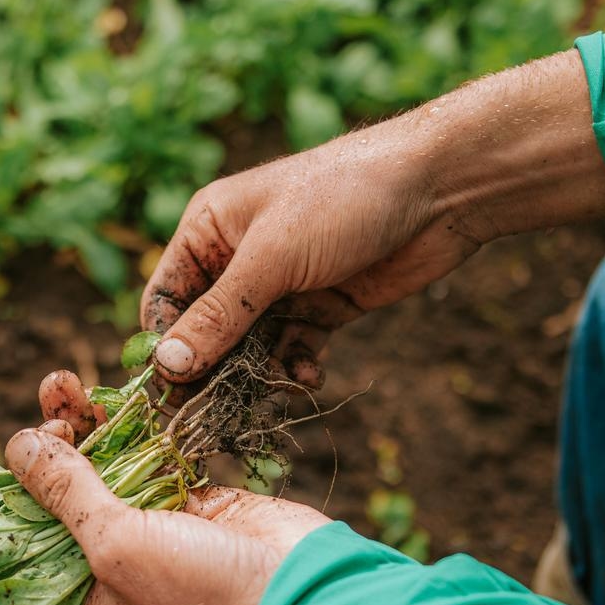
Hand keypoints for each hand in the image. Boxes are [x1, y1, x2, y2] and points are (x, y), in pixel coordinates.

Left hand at [17, 371, 329, 604]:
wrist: (301, 596)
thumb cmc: (199, 594)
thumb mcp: (116, 544)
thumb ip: (67, 492)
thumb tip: (18, 444)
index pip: (29, 543)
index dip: (17, 491)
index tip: (16, 444)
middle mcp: (111, 573)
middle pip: (66, 501)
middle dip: (52, 448)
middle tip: (50, 399)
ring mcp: (154, 538)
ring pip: (108, 474)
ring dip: (89, 429)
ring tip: (65, 383)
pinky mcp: (192, 507)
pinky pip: (153, 461)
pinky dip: (135, 430)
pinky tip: (114, 396)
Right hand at [142, 136, 461, 387]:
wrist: (439, 189)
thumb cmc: (342, 199)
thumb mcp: (271, 259)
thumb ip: (218, 316)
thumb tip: (165, 366)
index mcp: (208, 231)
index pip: (165, 300)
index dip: (164, 347)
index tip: (170, 393)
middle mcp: (237, 259)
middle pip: (204, 332)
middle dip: (212, 371)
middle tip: (216, 415)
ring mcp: (280, 285)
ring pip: (248, 348)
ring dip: (257, 376)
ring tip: (273, 393)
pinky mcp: (320, 306)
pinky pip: (292, 350)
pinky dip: (296, 369)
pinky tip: (310, 378)